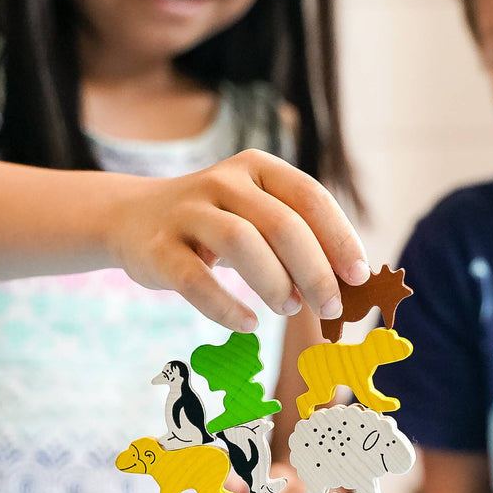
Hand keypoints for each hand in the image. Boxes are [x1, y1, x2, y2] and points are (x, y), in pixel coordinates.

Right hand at [104, 149, 369, 332]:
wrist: (133, 219)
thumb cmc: (216, 225)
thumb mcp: (256, 216)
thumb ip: (296, 240)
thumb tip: (345, 287)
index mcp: (257, 168)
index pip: (310, 196)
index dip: (340, 238)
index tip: (359, 276)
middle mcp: (223, 181)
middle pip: (282, 223)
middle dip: (315, 270)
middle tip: (331, 306)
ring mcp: (187, 212)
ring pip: (241, 242)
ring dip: (274, 282)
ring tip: (288, 308)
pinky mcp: (158, 249)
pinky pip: (194, 280)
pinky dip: (225, 306)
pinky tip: (247, 324)